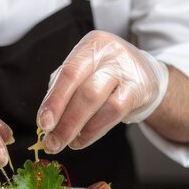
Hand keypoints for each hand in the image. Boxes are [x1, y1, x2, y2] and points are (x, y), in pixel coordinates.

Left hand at [36, 30, 168, 152]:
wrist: (146, 74)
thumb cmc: (106, 73)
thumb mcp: (85, 71)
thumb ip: (64, 88)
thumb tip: (45, 118)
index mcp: (91, 45)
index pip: (68, 73)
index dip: (54, 100)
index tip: (42, 124)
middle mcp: (110, 53)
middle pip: (83, 89)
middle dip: (64, 120)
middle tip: (51, 142)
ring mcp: (127, 70)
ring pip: (97, 102)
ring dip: (77, 128)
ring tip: (65, 143)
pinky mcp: (140, 89)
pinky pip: (114, 113)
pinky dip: (94, 130)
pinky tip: (82, 139)